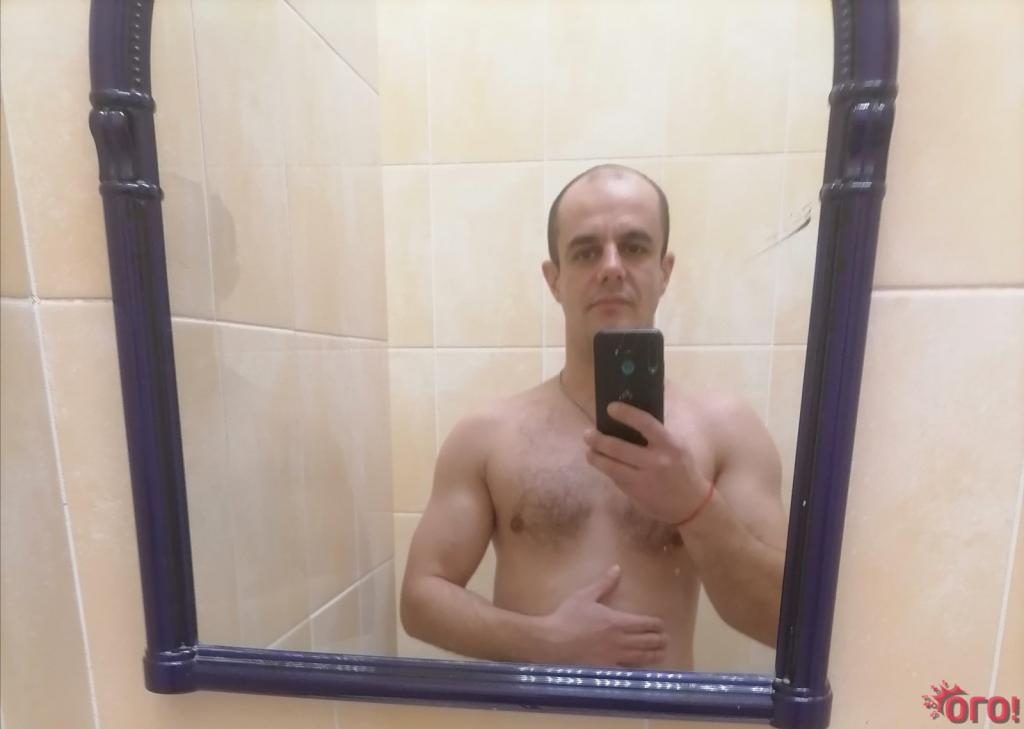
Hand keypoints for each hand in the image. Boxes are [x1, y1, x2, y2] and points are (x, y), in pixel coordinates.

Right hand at [539, 565, 667, 667]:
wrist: (553, 642)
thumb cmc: (568, 616)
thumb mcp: (585, 595)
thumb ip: (604, 583)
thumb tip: (617, 568)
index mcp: (618, 621)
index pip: (644, 623)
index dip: (656, 624)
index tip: (662, 624)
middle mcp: (621, 640)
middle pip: (647, 641)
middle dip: (659, 640)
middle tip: (666, 640)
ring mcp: (615, 656)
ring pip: (641, 656)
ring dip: (655, 655)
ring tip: (662, 654)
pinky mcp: (607, 668)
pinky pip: (627, 670)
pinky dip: (639, 669)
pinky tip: (642, 669)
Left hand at [583, 401, 712, 524]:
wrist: (692, 505)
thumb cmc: (683, 469)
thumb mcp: (677, 448)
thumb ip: (657, 437)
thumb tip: (627, 421)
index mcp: (670, 445)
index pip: (645, 423)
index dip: (626, 413)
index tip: (610, 408)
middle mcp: (656, 462)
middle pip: (618, 448)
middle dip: (598, 439)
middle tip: (588, 433)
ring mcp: (644, 480)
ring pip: (610, 467)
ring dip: (595, 457)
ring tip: (589, 451)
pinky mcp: (635, 494)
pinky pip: (615, 479)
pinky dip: (607, 470)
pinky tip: (603, 464)